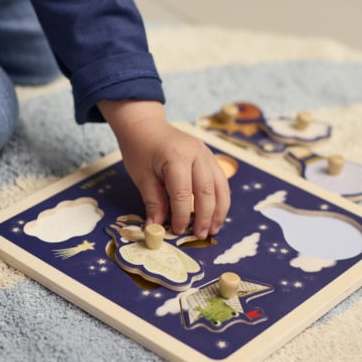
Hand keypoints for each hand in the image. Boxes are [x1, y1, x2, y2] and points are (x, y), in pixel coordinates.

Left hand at [98, 100, 230, 237]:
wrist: (145, 125)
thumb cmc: (140, 149)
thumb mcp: (141, 177)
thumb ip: (153, 202)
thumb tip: (156, 228)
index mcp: (176, 157)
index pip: (183, 194)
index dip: (181, 215)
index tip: (177, 231)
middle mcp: (196, 154)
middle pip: (206, 191)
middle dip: (205, 217)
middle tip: (200, 235)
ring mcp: (206, 154)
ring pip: (220, 187)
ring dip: (219, 210)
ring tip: (214, 229)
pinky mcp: (210, 157)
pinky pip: (220, 180)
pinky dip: (220, 198)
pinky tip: (216, 213)